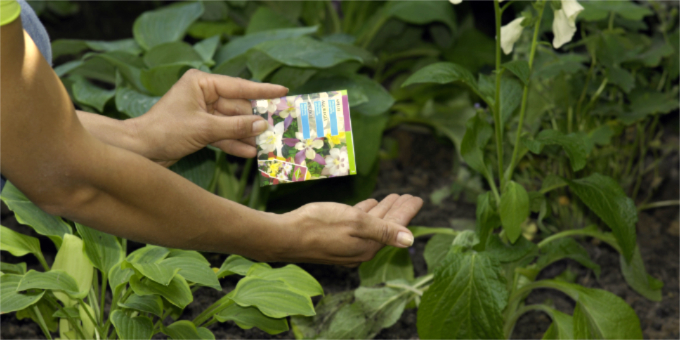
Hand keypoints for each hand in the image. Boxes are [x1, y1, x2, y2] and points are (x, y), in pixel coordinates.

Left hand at [127, 69, 287, 166]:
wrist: (139, 151)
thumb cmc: (165, 131)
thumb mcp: (205, 129)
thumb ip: (236, 126)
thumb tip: (263, 124)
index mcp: (201, 83)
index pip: (239, 86)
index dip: (263, 90)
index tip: (283, 91)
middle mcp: (202, 95)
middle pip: (237, 107)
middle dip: (255, 120)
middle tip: (278, 127)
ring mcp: (201, 113)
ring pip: (232, 122)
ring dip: (247, 134)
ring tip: (267, 144)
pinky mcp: (199, 130)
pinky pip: (223, 134)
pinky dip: (234, 143)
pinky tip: (250, 153)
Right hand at [269, 194, 422, 265]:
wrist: (285, 237)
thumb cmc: (318, 225)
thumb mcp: (354, 222)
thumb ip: (383, 230)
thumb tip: (410, 240)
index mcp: (369, 245)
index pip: (395, 226)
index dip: (407, 211)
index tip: (417, 198)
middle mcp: (360, 249)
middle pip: (385, 226)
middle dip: (398, 211)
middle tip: (409, 196)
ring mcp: (347, 246)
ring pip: (371, 225)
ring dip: (382, 211)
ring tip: (392, 198)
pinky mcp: (334, 240)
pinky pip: (357, 225)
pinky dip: (366, 214)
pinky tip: (367, 205)